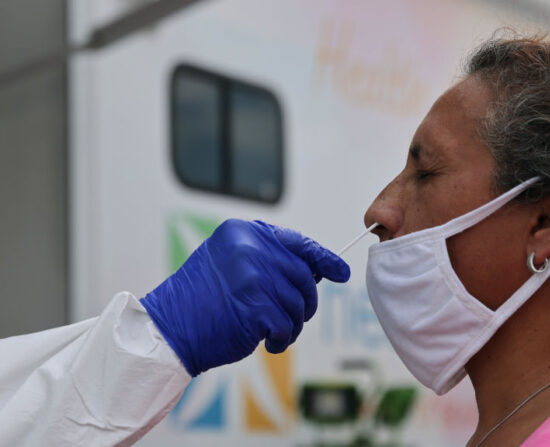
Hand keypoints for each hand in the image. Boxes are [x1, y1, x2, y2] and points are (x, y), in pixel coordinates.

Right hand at [140, 219, 349, 375]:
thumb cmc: (200, 301)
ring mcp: (254, 276)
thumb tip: (313, 270)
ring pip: (298, 303)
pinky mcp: (256, 306)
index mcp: (243, 233)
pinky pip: (287, 325)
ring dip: (292, 324)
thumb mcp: (229, 263)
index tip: (341, 271)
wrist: (167, 330)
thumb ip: (266, 259)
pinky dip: (283, 338)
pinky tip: (269, 342)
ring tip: (275, 333)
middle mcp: (249, 249)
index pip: (297, 243)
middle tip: (297, 317)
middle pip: (303, 275)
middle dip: (305, 301)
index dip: (324, 259)